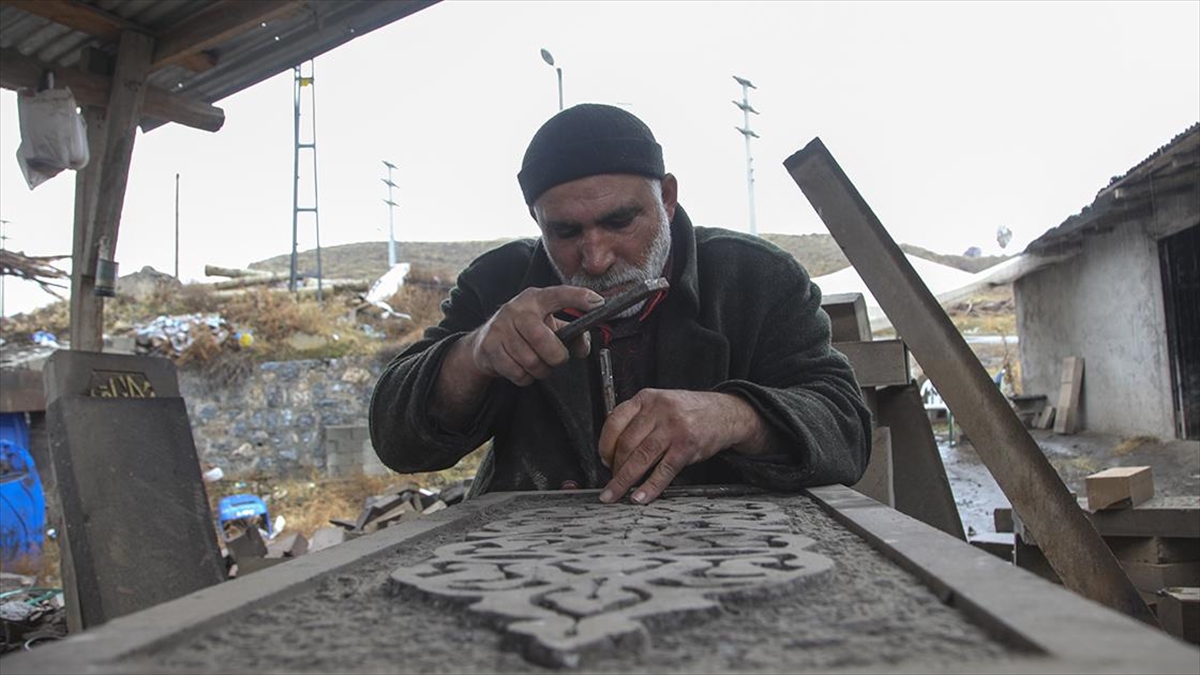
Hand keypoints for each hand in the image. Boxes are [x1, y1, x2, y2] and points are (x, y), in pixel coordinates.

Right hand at [466, 285, 601, 385]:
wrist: (484, 342)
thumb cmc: (523, 331)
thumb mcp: (547, 325)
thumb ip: (571, 333)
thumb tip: (582, 347)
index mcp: (535, 299)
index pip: (559, 295)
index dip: (579, 297)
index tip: (599, 303)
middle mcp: (516, 309)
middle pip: (543, 339)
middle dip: (556, 356)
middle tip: (557, 359)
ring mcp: (500, 328)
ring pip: (530, 361)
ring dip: (540, 369)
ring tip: (538, 363)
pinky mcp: (489, 347)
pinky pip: (517, 372)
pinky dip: (525, 377)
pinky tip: (522, 368)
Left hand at [597, 389, 760, 504]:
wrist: (726, 412)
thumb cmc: (690, 411)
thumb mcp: (661, 402)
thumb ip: (638, 417)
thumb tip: (611, 441)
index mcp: (647, 398)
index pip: (614, 422)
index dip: (604, 445)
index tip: (603, 460)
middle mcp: (658, 411)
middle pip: (626, 443)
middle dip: (614, 467)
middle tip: (611, 480)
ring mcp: (673, 428)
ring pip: (640, 458)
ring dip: (624, 481)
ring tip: (615, 494)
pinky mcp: (687, 446)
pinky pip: (663, 471)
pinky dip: (649, 488)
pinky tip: (640, 497)